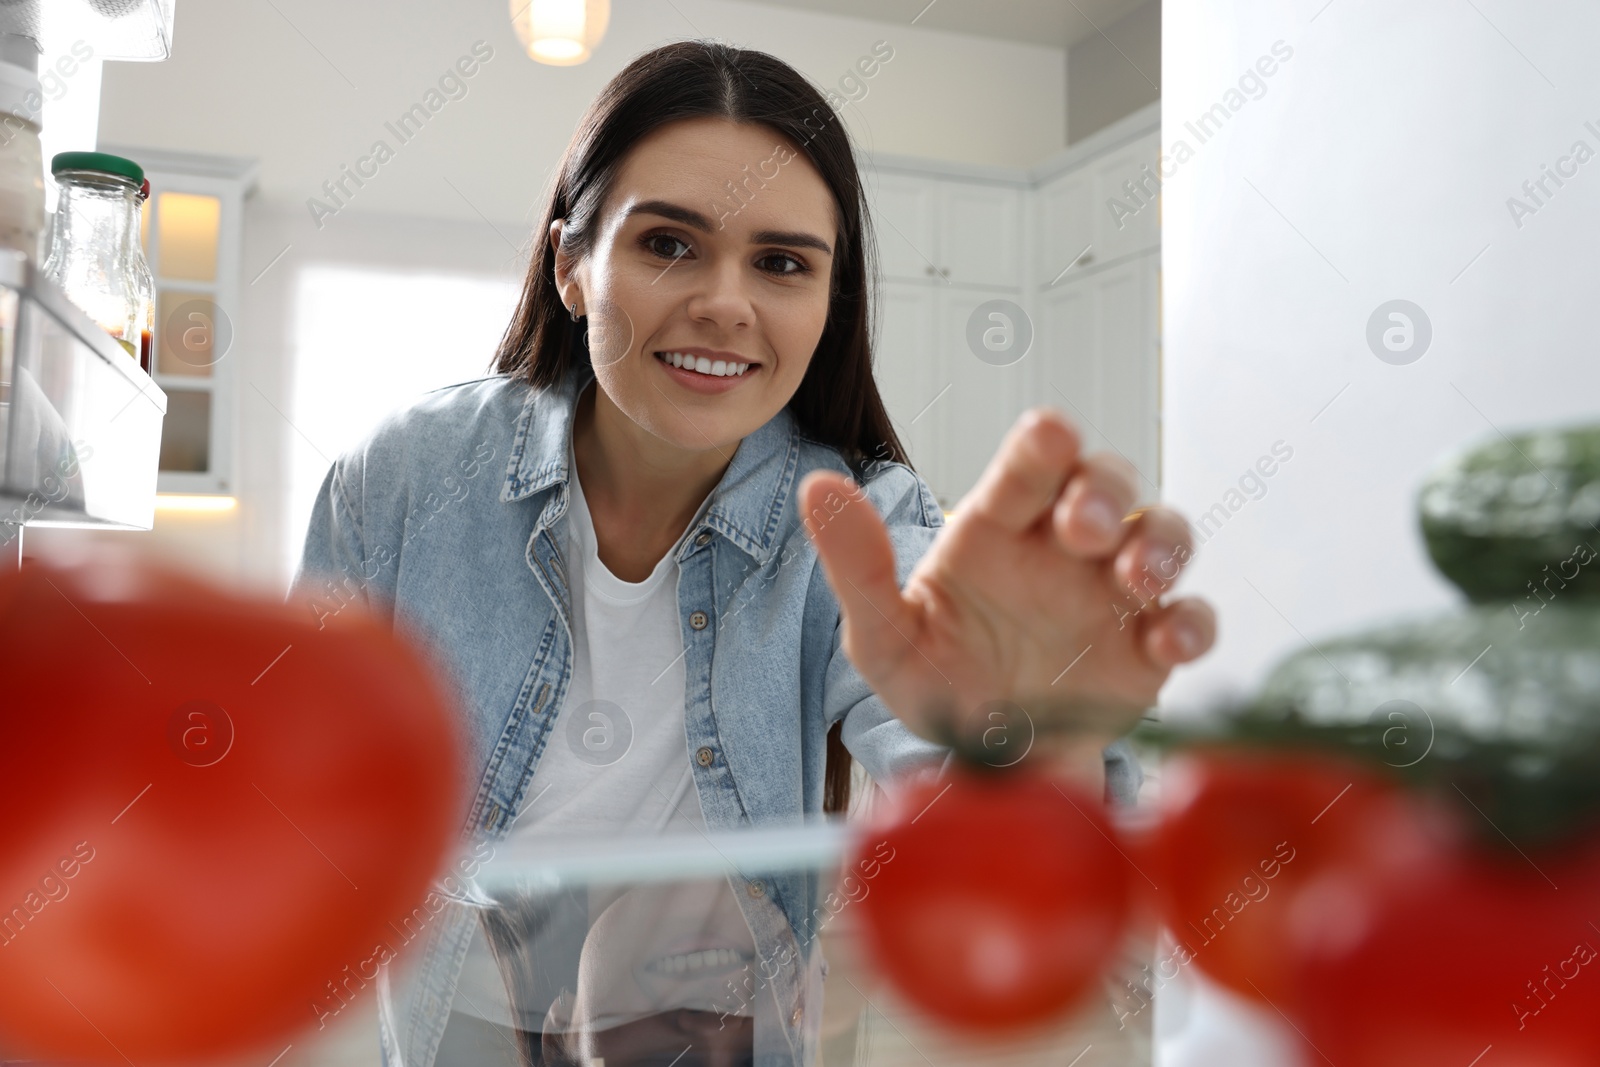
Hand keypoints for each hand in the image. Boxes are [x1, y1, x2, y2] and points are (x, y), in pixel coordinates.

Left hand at [799, 407, 1214, 765]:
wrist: (984, 766)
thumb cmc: (939, 682)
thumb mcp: (885, 635)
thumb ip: (857, 566)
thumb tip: (818, 488)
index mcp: (999, 528)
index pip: (1028, 467)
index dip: (1044, 445)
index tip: (1049, 436)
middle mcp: (1064, 548)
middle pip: (1108, 483)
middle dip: (1104, 492)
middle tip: (1080, 529)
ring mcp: (1113, 594)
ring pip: (1162, 535)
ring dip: (1159, 545)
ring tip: (1137, 579)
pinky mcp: (1149, 647)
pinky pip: (1191, 618)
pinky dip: (1192, 623)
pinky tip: (1168, 643)